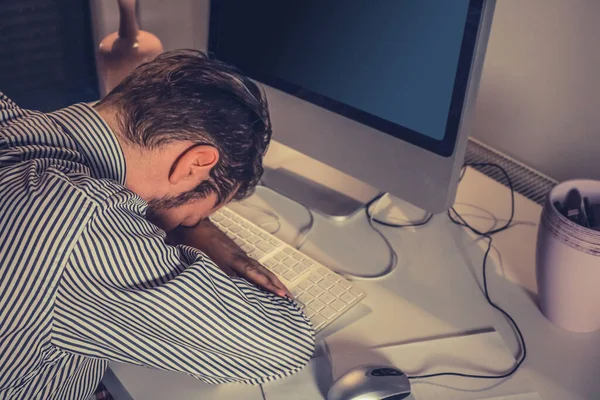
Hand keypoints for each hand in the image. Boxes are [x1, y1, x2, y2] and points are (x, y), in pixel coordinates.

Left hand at [169, 219, 291, 297]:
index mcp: (230, 260)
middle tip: (290, 297)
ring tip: (285, 292)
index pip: (253, 275)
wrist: (194, 225)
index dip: (266, 284)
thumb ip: (213, 274)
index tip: (279, 294)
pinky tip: (269, 282)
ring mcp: (240, 255)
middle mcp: (239, 258)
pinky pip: (255, 267)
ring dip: (274, 281)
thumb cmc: (194, 244)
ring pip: (261, 270)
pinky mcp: (238, 254)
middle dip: (276, 285)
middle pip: (262, 273)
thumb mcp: (201, 260)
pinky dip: (265, 275)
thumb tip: (227, 290)